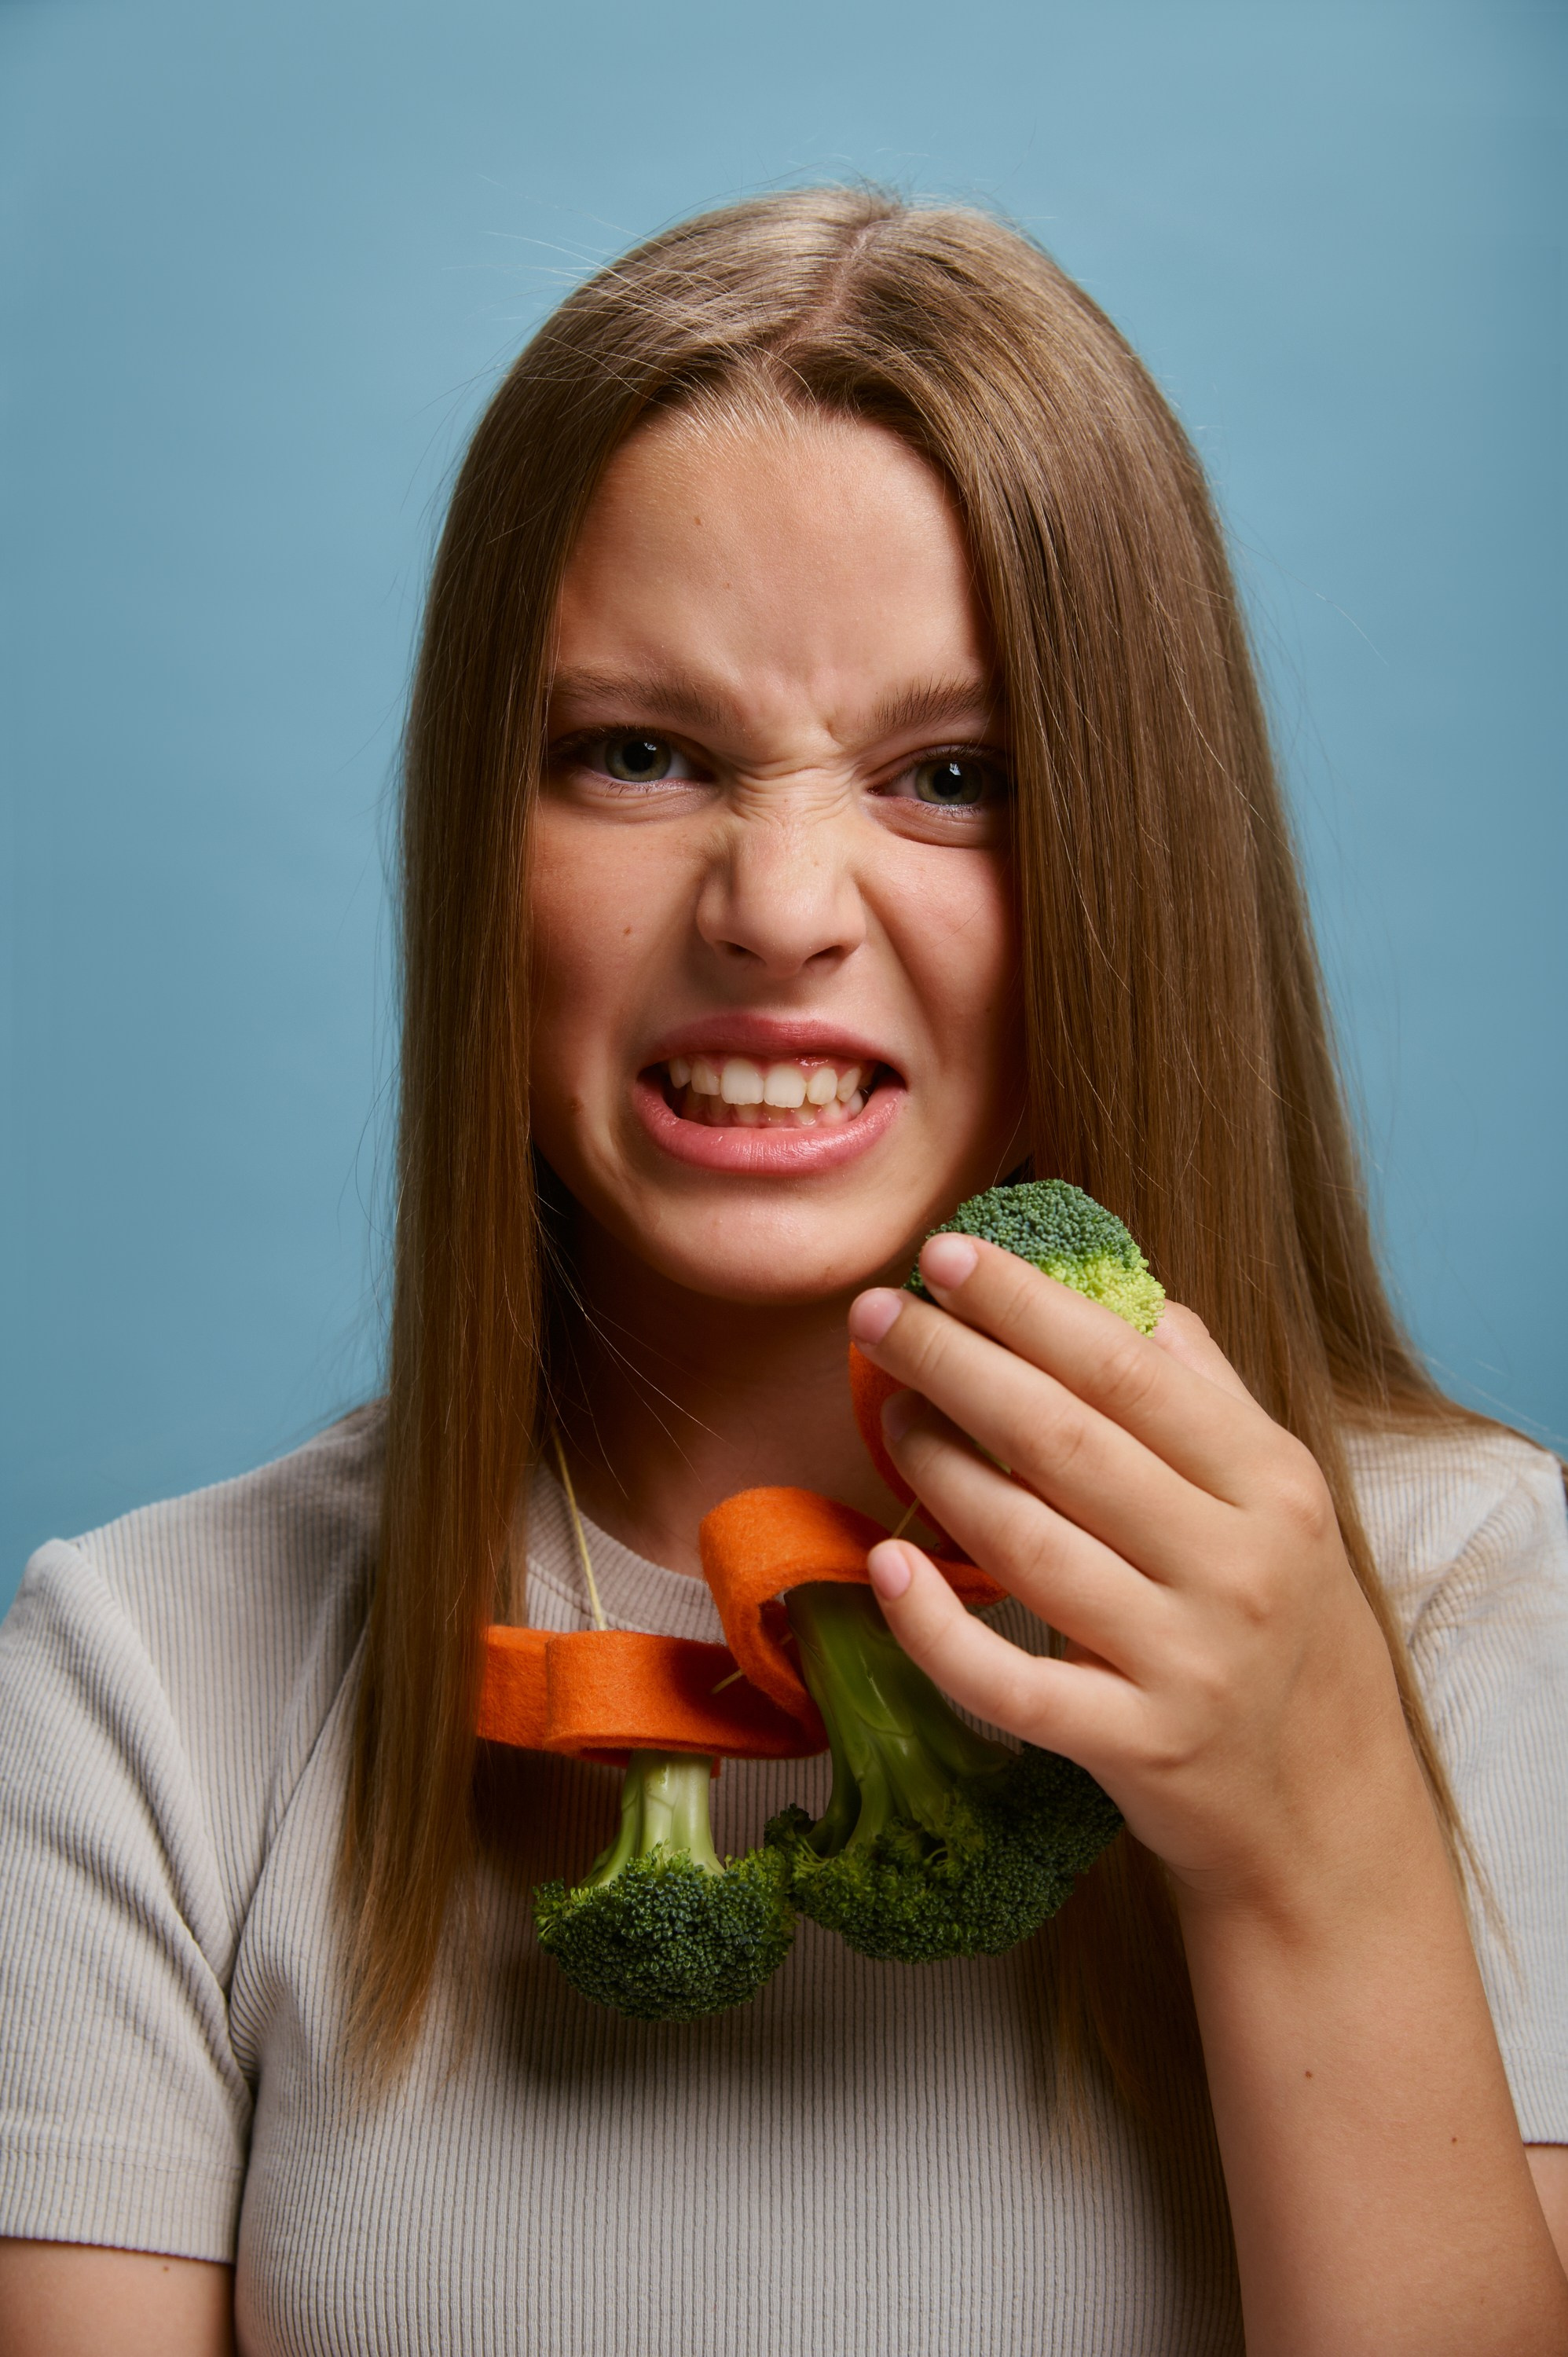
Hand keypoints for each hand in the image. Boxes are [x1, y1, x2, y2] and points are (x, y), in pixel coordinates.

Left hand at [847, 1231, 1430, 1919]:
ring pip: (1028, 1546)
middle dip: (956, 1364)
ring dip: (938, 1470)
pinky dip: (939, 1627)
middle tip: (877, 1316)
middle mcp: (1234, 1566)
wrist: (1325, 1806)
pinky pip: (1012, 1682)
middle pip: (1063, 1443)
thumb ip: (1203, 1392)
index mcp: (1269, 1483)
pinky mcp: (1135, 1747)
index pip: (1128, 1370)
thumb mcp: (1277, 1497)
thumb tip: (1121, 1291)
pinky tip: (885, 1567)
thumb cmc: (1283, 1624)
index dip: (1027, 1307)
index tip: (944, 1255)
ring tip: (886, 1412)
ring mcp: (1185, 1662)